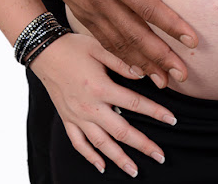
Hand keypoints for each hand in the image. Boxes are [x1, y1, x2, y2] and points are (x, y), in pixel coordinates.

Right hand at [30, 33, 177, 176]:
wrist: (44, 52)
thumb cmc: (75, 47)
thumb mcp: (101, 48)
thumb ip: (124, 63)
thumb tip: (145, 74)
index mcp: (101, 88)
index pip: (135, 104)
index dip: (156, 112)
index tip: (172, 120)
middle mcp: (90, 107)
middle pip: (121, 132)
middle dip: (143, 145)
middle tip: (160, 156)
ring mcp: (77, 116)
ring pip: (100, 144)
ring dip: (119, 159)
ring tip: (135, 171)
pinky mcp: (67, 119)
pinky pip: (78, 143)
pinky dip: (90, 156)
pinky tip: (101, 167)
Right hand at [33, 0, 196, 88]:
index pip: (148, 7)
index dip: (171, 25)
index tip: (192, 40)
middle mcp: (101, 1)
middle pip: (135, 35)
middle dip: (160, 57)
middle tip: (183, 74)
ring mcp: (90, 12)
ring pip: (120, 45)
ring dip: (143, 65)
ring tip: (165, 81)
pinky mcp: (83, 17)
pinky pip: (106, 44)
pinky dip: (123, 60)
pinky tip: (138, 71)